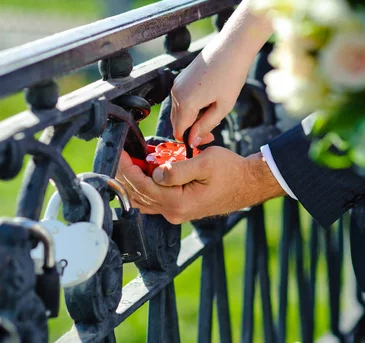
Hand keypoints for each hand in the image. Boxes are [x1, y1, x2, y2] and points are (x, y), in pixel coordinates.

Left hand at [116, 147, 283, 223]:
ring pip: (142, 199)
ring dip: (131, 180)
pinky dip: (142, 186)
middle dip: (125, 173)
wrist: (246, 184)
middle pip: (137, 194)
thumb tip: (155, 173)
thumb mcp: (206, 163)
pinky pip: (152, 200)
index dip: (127, 168)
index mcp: (178, 202)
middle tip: (118, 153)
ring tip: (126, 160)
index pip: (142, 186)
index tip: (119, 151)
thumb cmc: (230, 171)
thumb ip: (178, 169)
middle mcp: (173, 212)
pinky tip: (142, 170)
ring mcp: (174, 213)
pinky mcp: (177, 208)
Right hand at [170, 0, 292, 145]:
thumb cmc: (230, 77)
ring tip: (212, 111)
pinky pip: (181, 100)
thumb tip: (193, 140)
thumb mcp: (222, 107)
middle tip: (212, 129)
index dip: (192, 140)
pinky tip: (208, 100)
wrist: (230, 48)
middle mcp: (175, 95)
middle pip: (177, 123)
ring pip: (179, 112)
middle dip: (191, 130)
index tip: (208, 138)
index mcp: (186, 104)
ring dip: (192, 117)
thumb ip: (206, 126)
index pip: (180, 132)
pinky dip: (191, 106)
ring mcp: (176, 85)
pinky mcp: (180, 79)